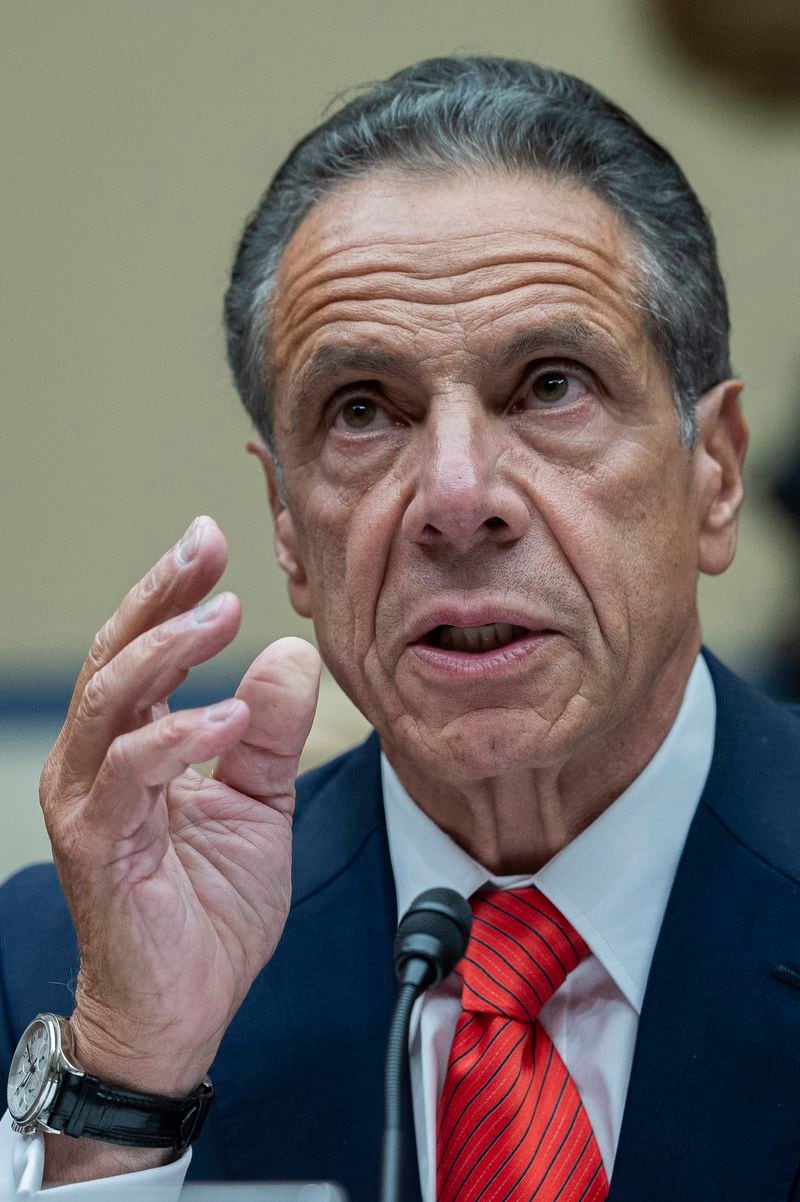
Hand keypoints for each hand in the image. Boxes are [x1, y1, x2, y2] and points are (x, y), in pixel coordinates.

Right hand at [39, 516, 320, 1099]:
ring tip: (221, 613)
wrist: (185, 1005)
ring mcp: (88, 802)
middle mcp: (97, 763)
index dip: (172, 591)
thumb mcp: (260, 801)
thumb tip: (286, 651)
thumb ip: (269, 729)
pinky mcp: (96, 846)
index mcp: (133, 746)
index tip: (210, 535)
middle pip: (114, 656)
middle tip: (202, 546)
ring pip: (110, 700)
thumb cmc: (212, 906)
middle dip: (158, 595)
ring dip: (166, 650)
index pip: (143, 650)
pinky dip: (179, 737)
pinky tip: (225, 716)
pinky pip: (132, 774)